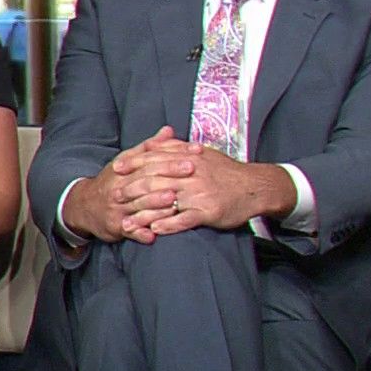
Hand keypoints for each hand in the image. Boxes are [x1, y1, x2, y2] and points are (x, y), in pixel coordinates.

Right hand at [67, 127, 196, 244]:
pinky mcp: (115, 227)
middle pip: (145, 181)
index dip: (172, 157)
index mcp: (124, 170)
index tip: (192, 154)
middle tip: (191, 171)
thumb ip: (149, 147)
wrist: (84, 206)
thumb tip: (169, 130)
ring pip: (138, 206)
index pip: (150, 161)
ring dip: (155, 204)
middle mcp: (120, 188)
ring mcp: (118, 208)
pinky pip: (129, 231)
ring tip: (173, 201)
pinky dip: (140, 234)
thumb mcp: (126, 161)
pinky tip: (153, 236)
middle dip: (168, 176)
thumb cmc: (112, 182)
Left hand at [122, 147, 277, 236]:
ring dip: (144, 213)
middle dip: (133, 188)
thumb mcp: (204, 154)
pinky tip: (154, 231)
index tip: (117, 167)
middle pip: (156, 179)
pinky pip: (184, 219)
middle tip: (114, 196)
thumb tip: (159, 139)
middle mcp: (191, 173)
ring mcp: (199, 193)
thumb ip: (179, 148)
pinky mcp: (208, 211)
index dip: (135, 162)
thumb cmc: (227, 172)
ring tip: (126, 222)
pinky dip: (168, 225)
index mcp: (189, 157)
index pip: (156, 158)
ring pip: (166, 202)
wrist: (255, 187)